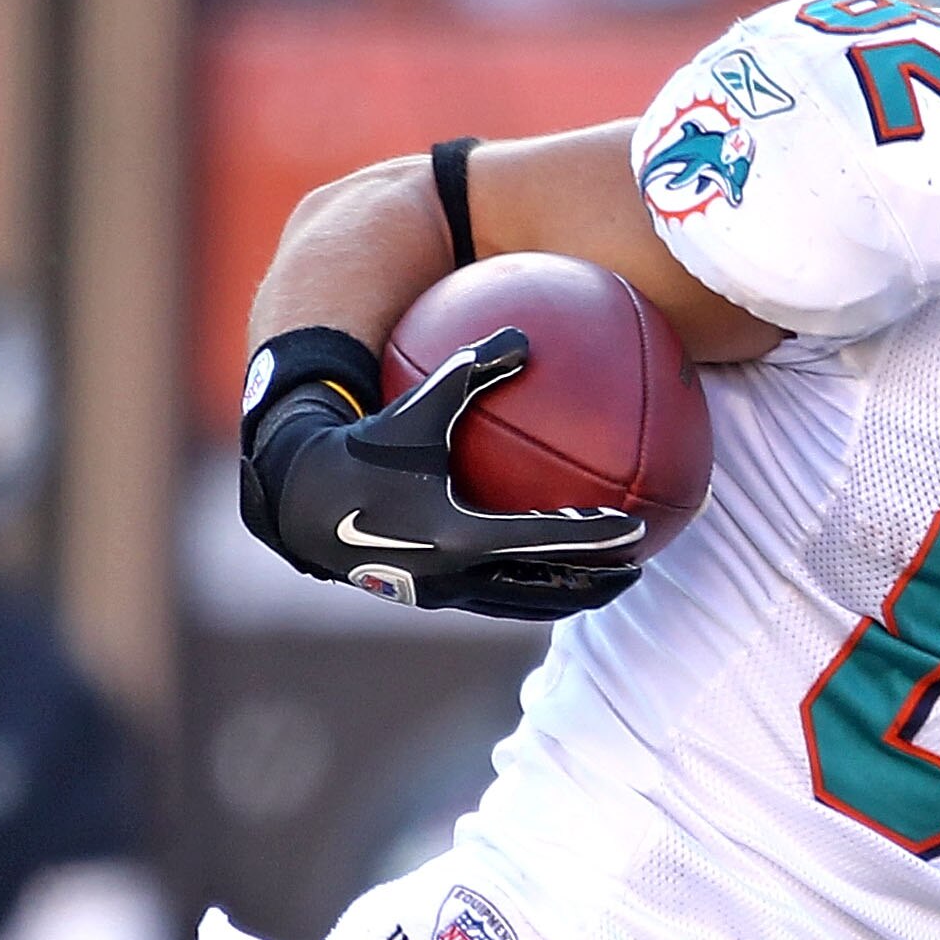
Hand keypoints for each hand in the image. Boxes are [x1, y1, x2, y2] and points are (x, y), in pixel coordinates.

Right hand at [264, 327, 648, 617]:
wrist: (301, 501)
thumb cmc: (364, 446)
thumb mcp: (419, 404)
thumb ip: (473, 370)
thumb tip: (525, 336)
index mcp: (460, 533)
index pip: (545, 539)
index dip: (595, 536)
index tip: (635, 528)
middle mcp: (457, 573)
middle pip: (548, 588)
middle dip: (598, 582)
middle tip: (639, 567)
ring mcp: (445, 593)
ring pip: (525, 604)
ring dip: (571, 596)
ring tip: (609, 582)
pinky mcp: (431, 599)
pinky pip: (497, 600)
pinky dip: (533, 591)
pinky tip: (550, 571)